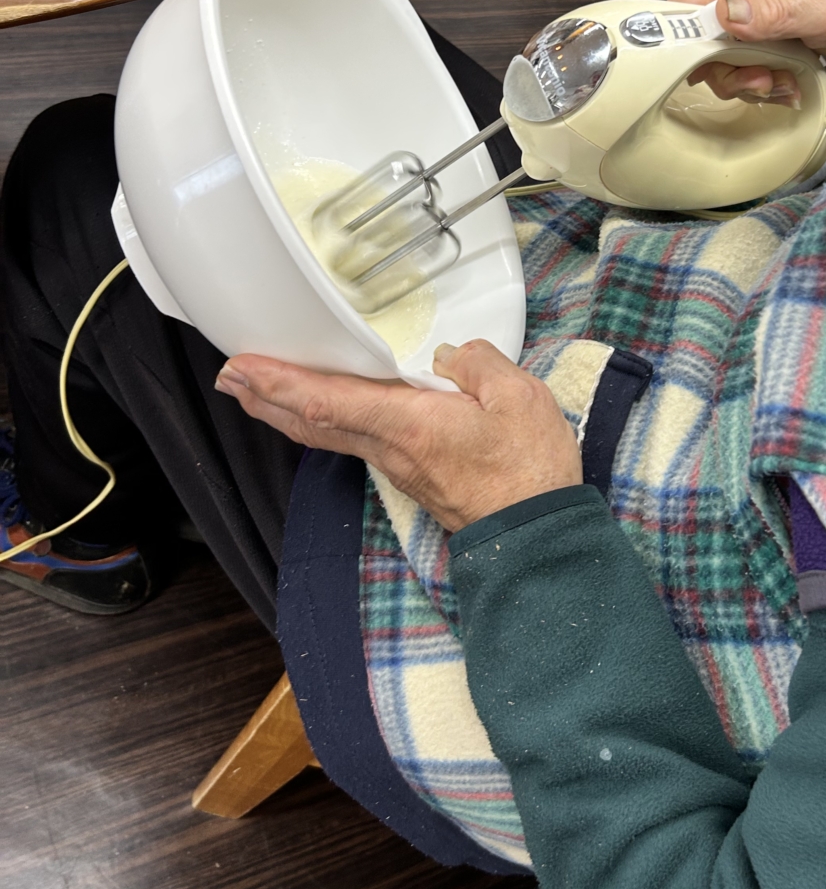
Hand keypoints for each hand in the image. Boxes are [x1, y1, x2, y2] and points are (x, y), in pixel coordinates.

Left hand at [214, 340, 581, 533]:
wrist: (534, 533)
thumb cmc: (528, 470)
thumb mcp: (519, 397)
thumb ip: (477, 363)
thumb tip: (448, 355)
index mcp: (409, 424)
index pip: (328, 400)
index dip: (281, 382)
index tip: (243, 366)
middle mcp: (391, 448)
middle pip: (313, 421)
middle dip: (266, 396)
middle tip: (229, 374)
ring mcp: (397, 464)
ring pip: (328, 433)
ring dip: (287, 409)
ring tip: (259, 388)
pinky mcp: (410, 472)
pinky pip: (352, 440)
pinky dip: (322, 419)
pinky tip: (321, 410)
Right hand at [671, 0, 825, 103]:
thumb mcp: (821, 7)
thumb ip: (772, 12)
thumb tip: (724, 13)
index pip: (684, 3)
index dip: (690, 43)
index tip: (720, 70)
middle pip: (698, 35)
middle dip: (728, 69)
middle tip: (764, 81)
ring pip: (717, 50)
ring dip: (746, 77)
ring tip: (782, 81)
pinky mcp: (758, 16)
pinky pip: (739, 52)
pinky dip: (758, 73)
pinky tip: (785, 77)